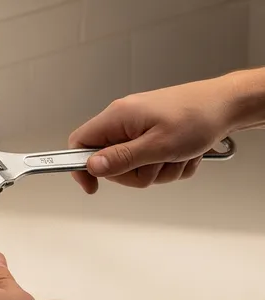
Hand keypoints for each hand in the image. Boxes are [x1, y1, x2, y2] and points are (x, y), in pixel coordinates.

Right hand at [69, 78, 235, 193]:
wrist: (228, 106)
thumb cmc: (199, 116)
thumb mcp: (158, 145)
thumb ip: (122, 158)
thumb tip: (91, 167)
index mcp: (117, 117)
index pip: (79, 143)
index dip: (80, 167)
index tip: (92, 186)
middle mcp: (124, 121)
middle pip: (109, 163)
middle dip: (136, 172)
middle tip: (157, 163)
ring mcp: (139, 129)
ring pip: (134, 167)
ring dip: (158, 170)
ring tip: (176, 155)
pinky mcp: (153, 136)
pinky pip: (152, 164)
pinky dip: (168, 164)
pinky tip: (183, 153)